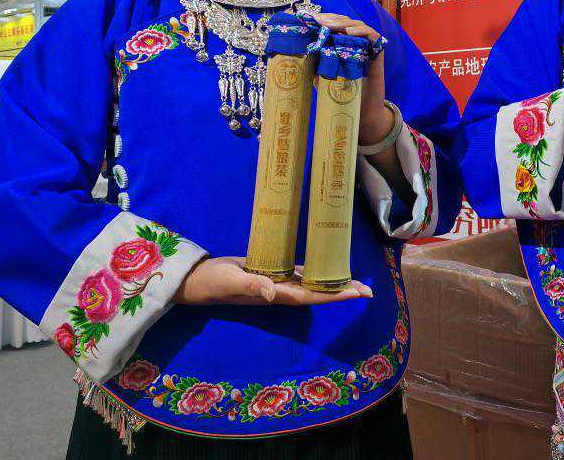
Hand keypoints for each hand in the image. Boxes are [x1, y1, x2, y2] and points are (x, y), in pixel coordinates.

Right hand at [174, 257, 372, 304]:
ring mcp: (275, 284)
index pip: (313, 296)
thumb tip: (273, 292)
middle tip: (368, 290)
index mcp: (275, 295)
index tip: (359, 294)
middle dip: (342, 291)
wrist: (195, 280)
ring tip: (352, 280)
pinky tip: (322, 267)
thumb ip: (252, 285)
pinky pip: (296, 274)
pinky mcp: (268, 273)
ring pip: (310, 284)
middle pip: (317, 293)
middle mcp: (280, 292)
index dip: (337, 295)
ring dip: (330, 283)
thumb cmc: (212, 282)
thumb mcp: (231, 281)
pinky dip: (312, 272)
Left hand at [312, 13, 392, 144]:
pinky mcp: (378, 54)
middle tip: (316, 21)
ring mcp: (367, 47)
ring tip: (329, 26)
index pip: (334, 24)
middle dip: (330, 19)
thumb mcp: (321, 75)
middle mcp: (355, 43)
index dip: (323, 19)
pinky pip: (374, 36)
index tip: (307, 19)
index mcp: (342, 44)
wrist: (360, 112)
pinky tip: (349, 32)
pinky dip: (363, 31)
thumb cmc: (341, 94)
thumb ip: (313, 62)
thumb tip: (293, 51)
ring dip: (343, 23)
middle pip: (345, 21)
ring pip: (358, 25)